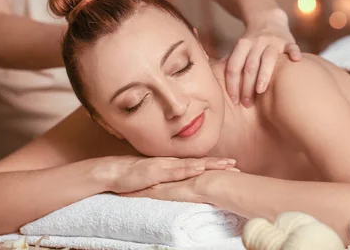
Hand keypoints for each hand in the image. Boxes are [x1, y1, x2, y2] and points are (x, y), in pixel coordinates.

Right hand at [122, 168, 239, 202]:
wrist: (112, 172)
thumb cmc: (131, 176)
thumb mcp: (154, 180)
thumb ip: (167, 181)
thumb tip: (179, 186)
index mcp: (172, 165)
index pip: (197, 165)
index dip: (214, 165)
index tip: (230, 165)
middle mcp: (171, 163)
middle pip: (199, 163)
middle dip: (218, 164)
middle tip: (237, 166)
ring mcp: (164, 166)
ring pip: (191, 165)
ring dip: (209, 165)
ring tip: (225, 166)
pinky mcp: (156, 171)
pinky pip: (174, 171)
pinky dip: (188, 169)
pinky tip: (200, 169)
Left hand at [225, 8, 301, 106]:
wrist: (268, 19)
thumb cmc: (252, 43)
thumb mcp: (240, 49)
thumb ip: (234, 64)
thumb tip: (224, 92)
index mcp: (242, 45)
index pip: (234, 66)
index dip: (232, 84)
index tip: (234, 100)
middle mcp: (257, 42)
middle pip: (250, 65)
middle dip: (247, 86)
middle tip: (247, 104)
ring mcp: (273, 41)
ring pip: (268, 58)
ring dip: (263, 75)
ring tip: (260, 91)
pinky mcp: (287, 40)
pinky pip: (291, 46)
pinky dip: (294, 52)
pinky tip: (296, 60)